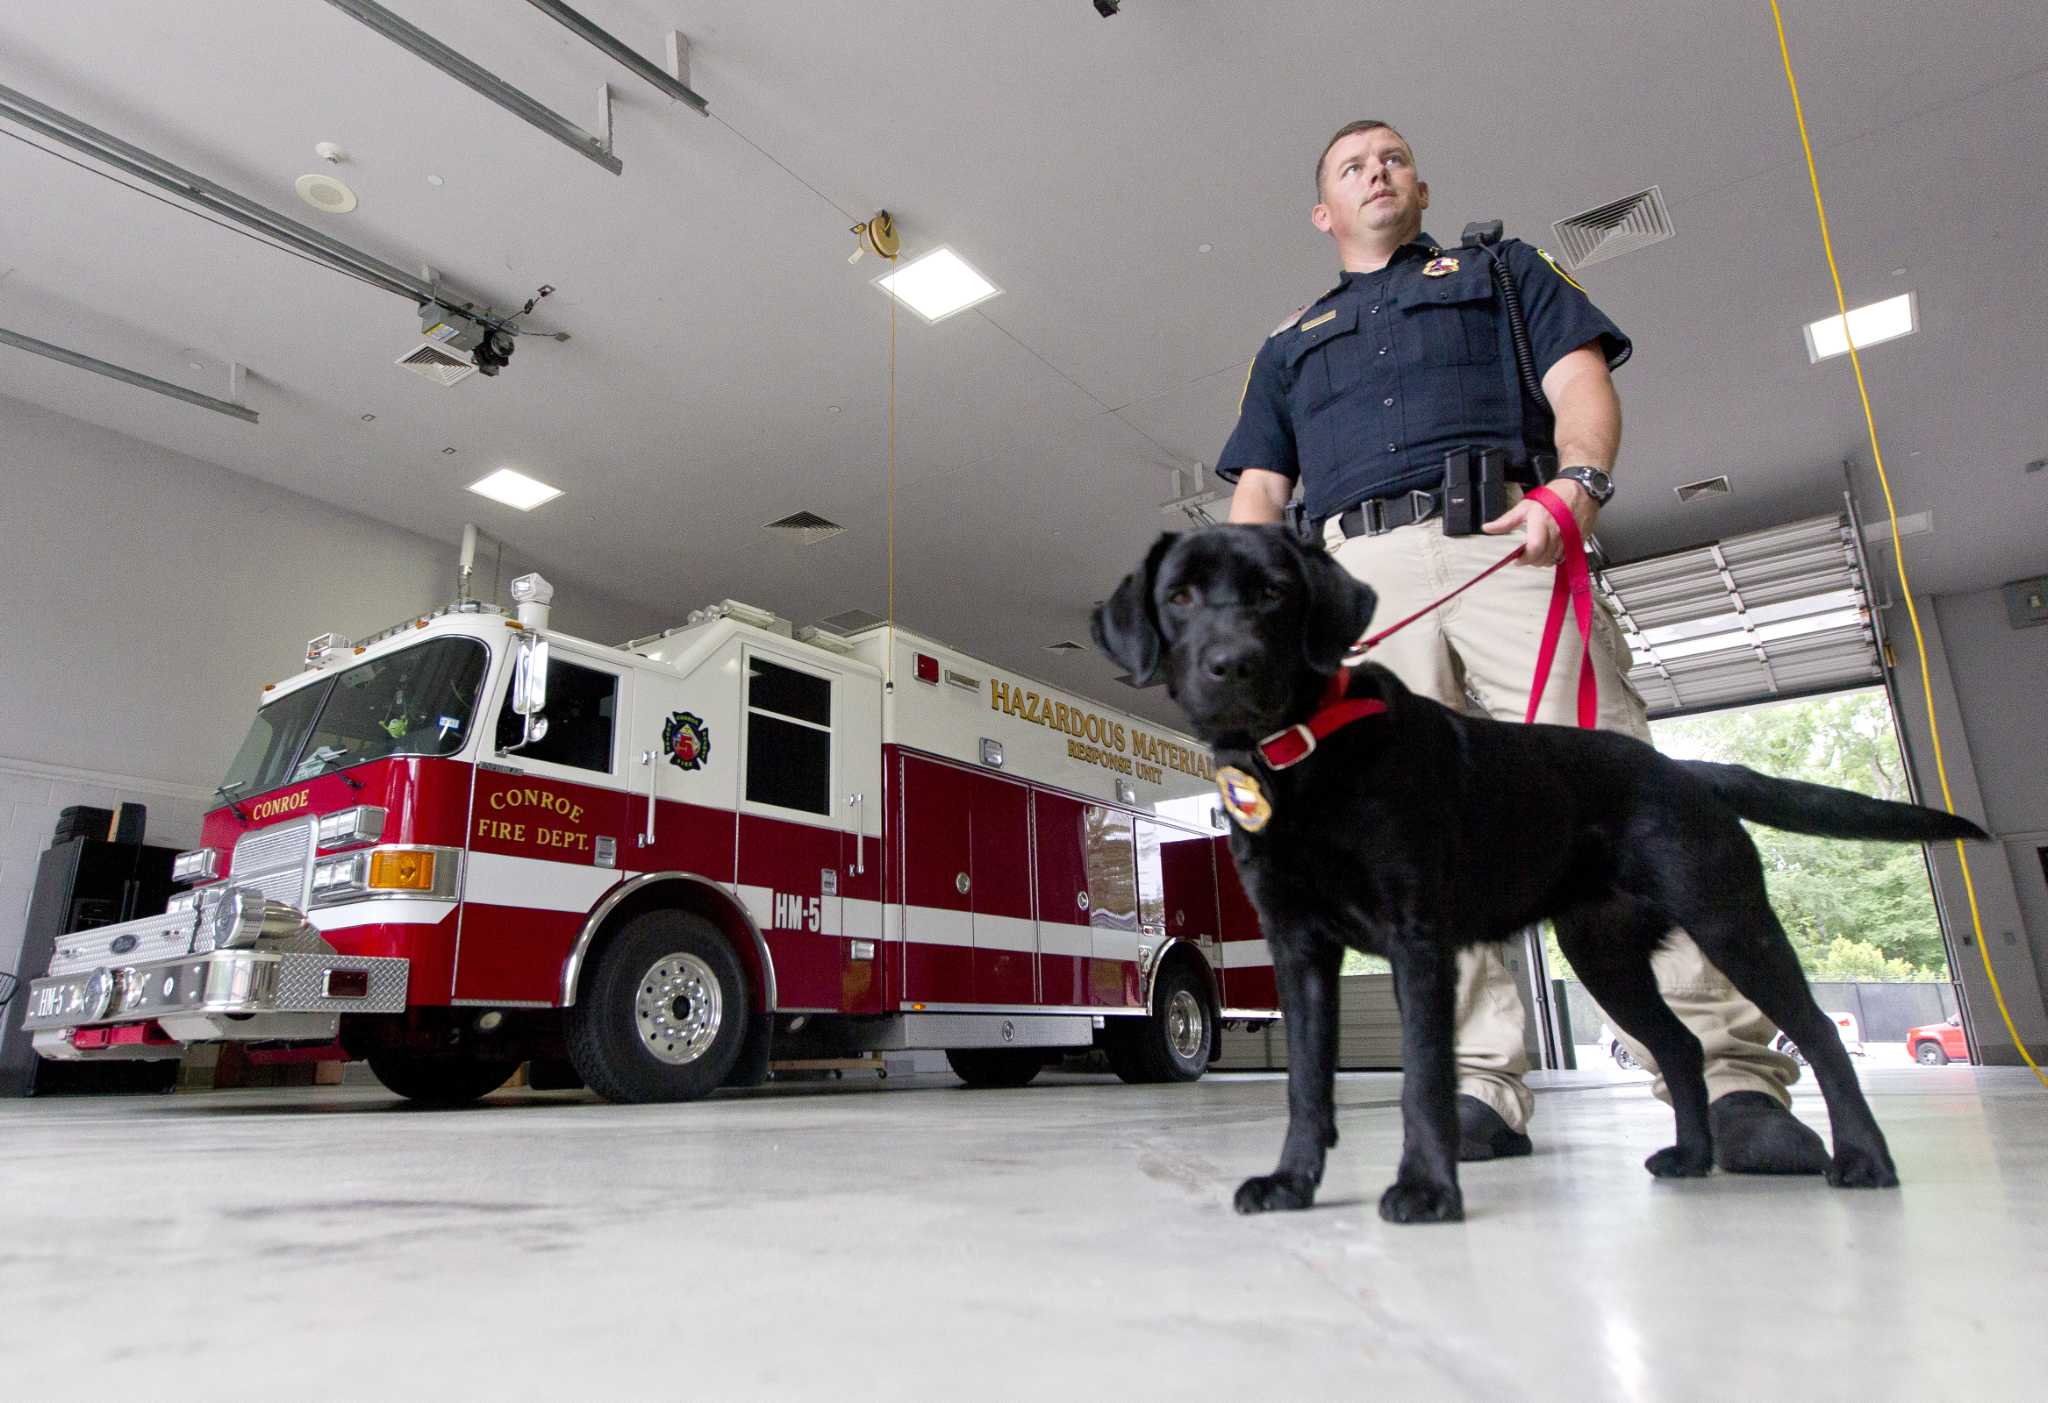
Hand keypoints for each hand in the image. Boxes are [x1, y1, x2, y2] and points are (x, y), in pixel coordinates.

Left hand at [1482, 480, 1598, 566]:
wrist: (1580, 489)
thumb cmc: (1554, 496)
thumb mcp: (1525, 506)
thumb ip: (1506, 521)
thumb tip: (1488, 528)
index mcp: (1542, 522)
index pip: (1534, 548)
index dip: (1525, 558)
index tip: (1518, 559)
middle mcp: (1558, 531)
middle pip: (1543, 558)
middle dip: (1532, 560)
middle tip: (1526, 555)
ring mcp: (1570, 537)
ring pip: (1554, 560)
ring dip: (1544, 559)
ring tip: (1539, 550)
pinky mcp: (1578, 541)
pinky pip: (1566, 556)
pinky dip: (1556, 557)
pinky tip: (1552, 549)